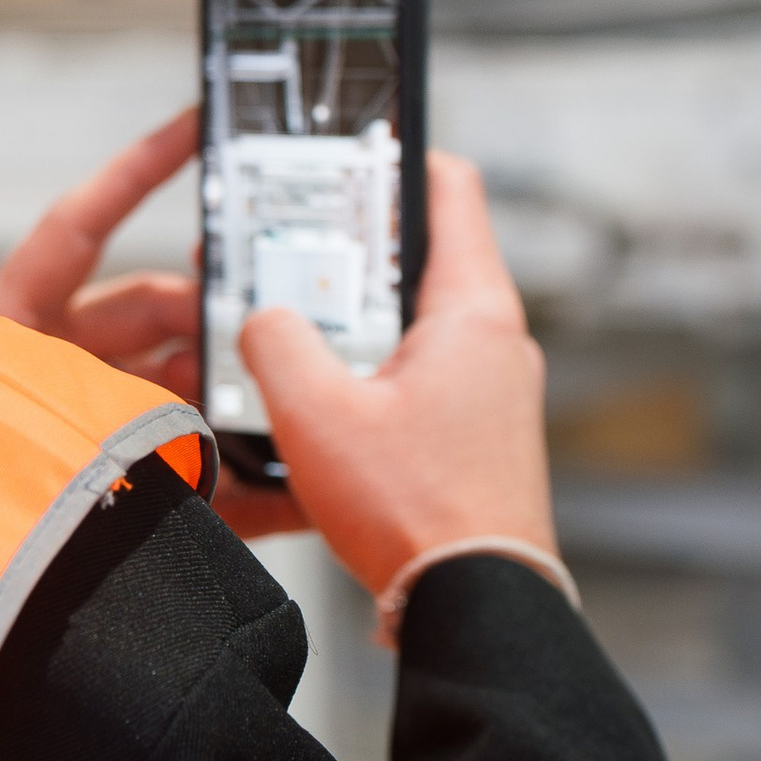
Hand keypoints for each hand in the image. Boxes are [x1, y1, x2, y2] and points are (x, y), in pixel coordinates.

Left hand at [0, 109, 290, 535]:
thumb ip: (63, 386)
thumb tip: (171, 376)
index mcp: (8, 318)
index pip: (80, 226)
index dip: (136, 170)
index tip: (194, 125)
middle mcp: (51, 359)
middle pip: (151, 307)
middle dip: (209, 307)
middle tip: (260, 319)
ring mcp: (89, 419)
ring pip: (178, 382)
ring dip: (225, 390)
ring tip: (271, 404)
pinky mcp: (125, 486)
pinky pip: (195, 474)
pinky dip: (245, 481)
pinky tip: (292, 485)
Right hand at [238, 151, 552, 600]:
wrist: (477, 608)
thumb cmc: (416, 513)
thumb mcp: (315, 413)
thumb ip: (275, 342)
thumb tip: (263, 321)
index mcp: (473, 312)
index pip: (450, 189)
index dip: (396, 157)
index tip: (346, 152)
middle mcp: (497, 344)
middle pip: (422, 260)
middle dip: (350, 253)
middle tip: (287, 253)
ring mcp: (495, 394)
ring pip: (416, 327)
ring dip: (353, 325)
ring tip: (292, 334)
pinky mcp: (482, 439)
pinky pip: (422, 380)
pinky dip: (373, 376)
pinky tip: (324, 405)